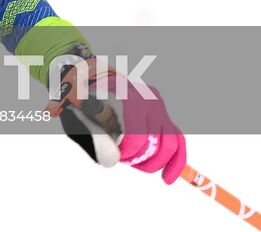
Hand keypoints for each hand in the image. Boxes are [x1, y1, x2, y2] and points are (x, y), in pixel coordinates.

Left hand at [48, 54, 186, 184]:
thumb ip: (94, 134)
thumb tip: (112, 159)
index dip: (126, 153)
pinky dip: (176, 161)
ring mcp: (159, 108)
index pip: (136, 138)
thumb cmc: (88, 101)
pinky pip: (178, 141)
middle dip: (140, 160)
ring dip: (155, 163)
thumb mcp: (82, 113)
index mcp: (128, 98)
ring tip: (138, 164)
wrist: (98, 81)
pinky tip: (167, 178)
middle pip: (154, 144)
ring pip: (170, 145)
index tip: (115, 154)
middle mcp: (148, 100)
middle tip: (125, 160)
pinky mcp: (165, 116)